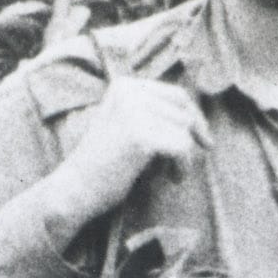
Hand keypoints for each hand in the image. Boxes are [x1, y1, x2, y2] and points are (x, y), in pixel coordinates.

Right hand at [51, 76, 208, 233]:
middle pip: (184, 110)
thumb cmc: (101, 166)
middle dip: (193, 135)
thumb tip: (197, 115)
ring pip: (185, 130)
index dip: (194, 117)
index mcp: (124, 87)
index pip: (175, 95)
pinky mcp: (141, 136)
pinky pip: (182, 148)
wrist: (74, 190)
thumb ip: (150, 114)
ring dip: (184, 156)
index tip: (203, 139)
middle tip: (191, 159)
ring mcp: (134, 113)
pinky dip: (182, 166)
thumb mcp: (123, 126)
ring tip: (169, 174)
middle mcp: (130, 93)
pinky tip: (172, 178)